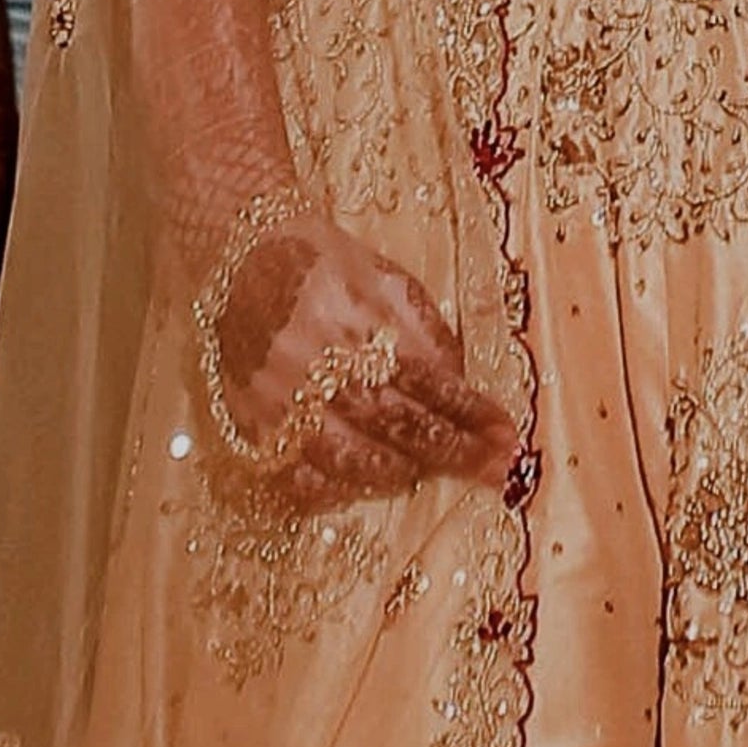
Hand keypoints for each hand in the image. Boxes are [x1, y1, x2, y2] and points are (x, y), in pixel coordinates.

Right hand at [204, 216, 516, 505]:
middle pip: (400, 428)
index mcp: (361, 325)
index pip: (431, 384)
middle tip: (493, 473)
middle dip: (455, 455)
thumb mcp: (387, 279)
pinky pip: (296, 477)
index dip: (474, 416)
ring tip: (422, 473)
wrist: (239, 256)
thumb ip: (427, 331)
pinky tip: (356, 485)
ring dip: (398, 474)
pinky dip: (333, 490)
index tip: (508, 439)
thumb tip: (461, 384)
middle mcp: (323, 366)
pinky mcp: (251, 423)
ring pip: (352, 461)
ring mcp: (283, 401)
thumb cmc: (324, 263)